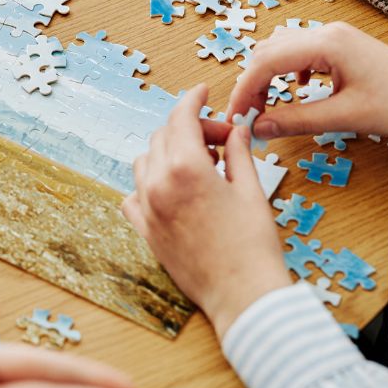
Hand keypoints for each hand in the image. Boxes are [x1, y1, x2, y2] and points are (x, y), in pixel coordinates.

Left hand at [123, 85, 288, 337]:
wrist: (243, 296)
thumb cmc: (253, 245)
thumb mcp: (250, 190)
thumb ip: (238, 153)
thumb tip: (235, 130)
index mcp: (186, 169)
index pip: (181, 118)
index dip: (193, 100)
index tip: (201, 92)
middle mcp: (158, 185)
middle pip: (163, 137)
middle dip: (190, 130)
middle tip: (221, 141)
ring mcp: (147, 210)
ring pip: (145, 162)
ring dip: (168, 154)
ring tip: (201, 166)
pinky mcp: (146, 232)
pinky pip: (133, 196)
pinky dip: (150, 185)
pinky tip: (175, 190)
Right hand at [227, 23, 387, 140]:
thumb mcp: (345, 117)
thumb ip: (297, 120)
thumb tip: (258, 128)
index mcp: (326, 43)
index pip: (265, 61)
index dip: (244, 90)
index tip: (235, 118)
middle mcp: (326, 32)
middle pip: (268, 51)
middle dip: (251, 83)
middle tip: (247, 117)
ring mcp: (334, 37)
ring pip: (281, 49)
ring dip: (267, 75)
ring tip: (265, 106)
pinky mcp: (341, 47)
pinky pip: (299, 52)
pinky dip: (286, 72)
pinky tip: (296, 91)